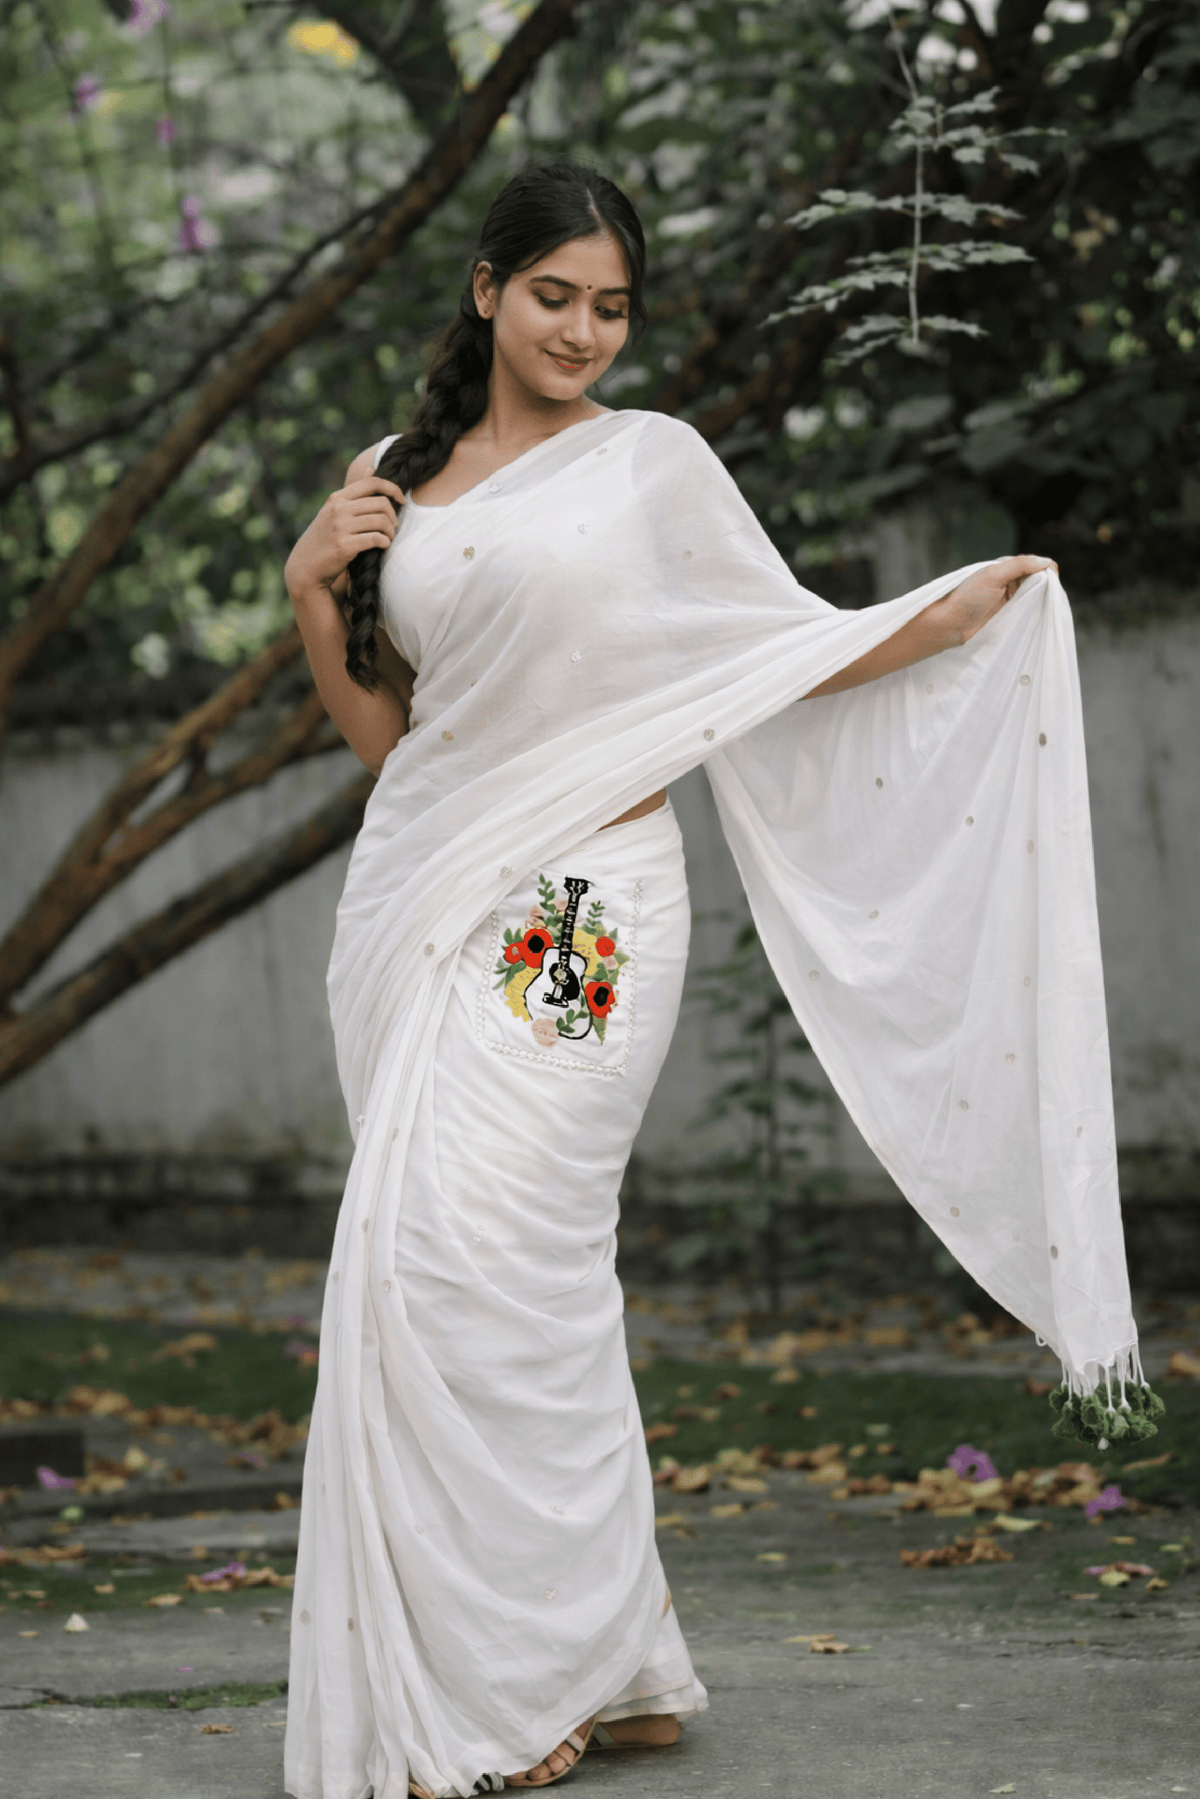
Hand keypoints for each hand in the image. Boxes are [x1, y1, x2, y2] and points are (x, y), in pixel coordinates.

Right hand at [284, 476, 404, 599]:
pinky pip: (375, 539)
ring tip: (388, 538)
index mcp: (337, 498)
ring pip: (381, 521)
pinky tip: (383, 546)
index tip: (402, 500)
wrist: (305, 566)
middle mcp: (338, 509)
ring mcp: (340, 527)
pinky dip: (384, 542)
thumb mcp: (334, 510)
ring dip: (390, 531)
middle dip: (393, 516)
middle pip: (381, 503)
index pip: (372, 483)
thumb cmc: (324, 538)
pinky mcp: (344, 546)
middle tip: (393, 527)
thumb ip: (354, 492)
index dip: (392, 488)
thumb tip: (371, 468)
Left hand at [931, 554, 1058, 645]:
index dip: (1046, 570)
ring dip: (1042, 599)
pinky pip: (1029, 610)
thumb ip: (1019, 565)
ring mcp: (1010, 598)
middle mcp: (1010, 580)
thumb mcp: (993, 575)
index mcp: (1006, 567)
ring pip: (1036, 595)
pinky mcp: (1009, 614)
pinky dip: (1036, 610)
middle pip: (1039, 579)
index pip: (1035, 563)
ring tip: (1045, 606)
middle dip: (1047, 585)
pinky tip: (1039, 614)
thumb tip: (1045, 561)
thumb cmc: (967, 598)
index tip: (1050, 582)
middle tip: (1048, 597)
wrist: (950, 624)